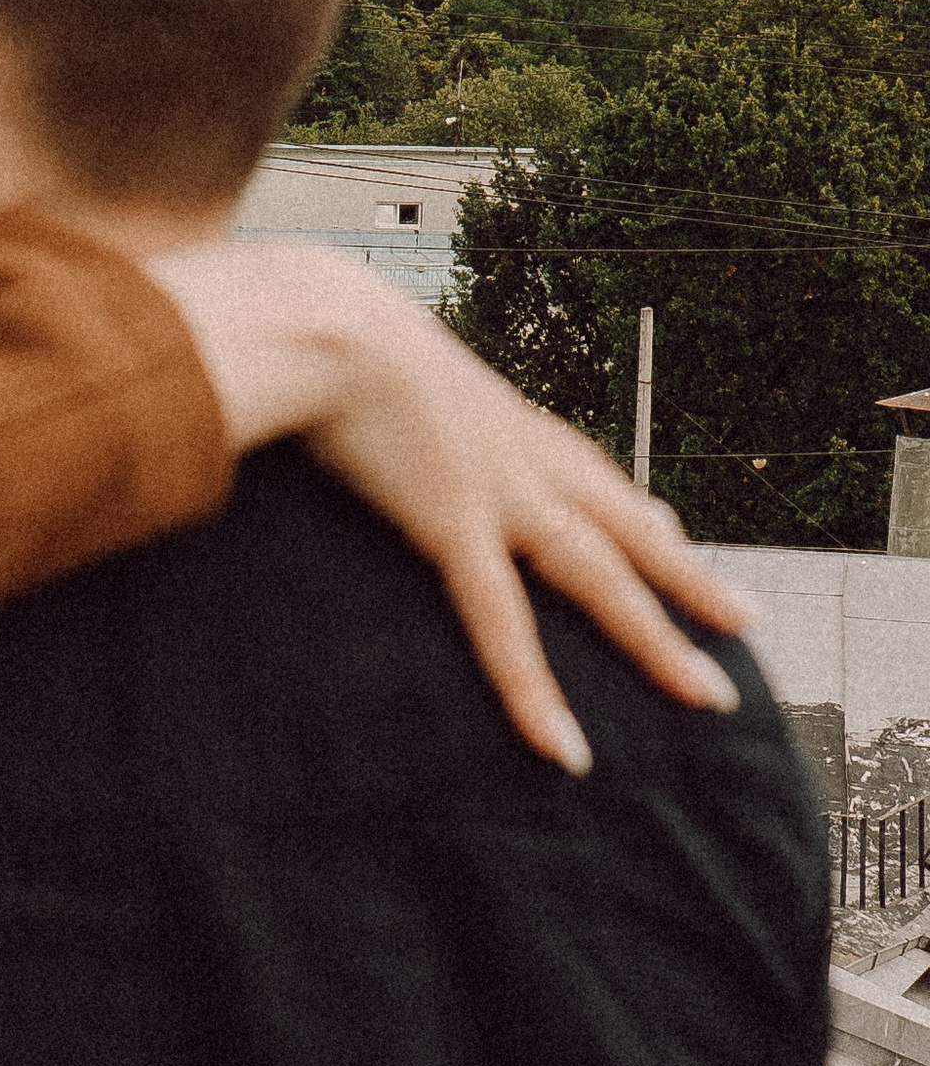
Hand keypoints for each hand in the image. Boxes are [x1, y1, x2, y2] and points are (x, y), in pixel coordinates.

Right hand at [149, 242, 743, 773]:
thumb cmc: (328, 334)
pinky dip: (533, 688)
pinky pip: (504, 623)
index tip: (671, 531)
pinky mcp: (455, 523)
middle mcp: (520, 454)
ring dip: (658, 637)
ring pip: (600, 576)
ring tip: (708, 695)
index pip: (587, 469)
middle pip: (626, 526)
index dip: (634, 508)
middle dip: (689, 577)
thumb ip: (393, 395)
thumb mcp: (380, 362)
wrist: (321, 319)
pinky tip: (563, 745)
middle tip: (744, 622)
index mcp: (500, 418)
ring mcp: (500, 491)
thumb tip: (359, 404)